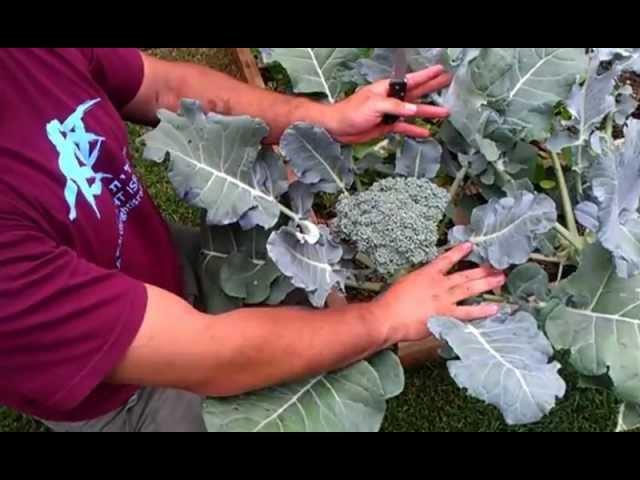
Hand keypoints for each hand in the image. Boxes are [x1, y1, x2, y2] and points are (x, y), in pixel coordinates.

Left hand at [324, 65, 452, 143]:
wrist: (338, 127)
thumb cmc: (352, 111)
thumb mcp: (374, 104)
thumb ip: (395, 106)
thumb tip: (413, 109)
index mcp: (388, 89)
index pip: (411, 80)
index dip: (426, 75)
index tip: (440, 70)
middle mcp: (392, 99)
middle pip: (417, 92)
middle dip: (432, 88)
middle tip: (448, 83)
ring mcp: (391, 113)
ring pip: (414, 111)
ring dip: (429, 112)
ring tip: (445, 112)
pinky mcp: (387, 126)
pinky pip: (404, 127)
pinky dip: (414, 129)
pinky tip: (426, 132)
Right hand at [370, 242, 505, 343]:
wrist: (388, 317)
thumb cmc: (390, 302)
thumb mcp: (403, 284)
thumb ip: (417, 283)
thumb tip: (422, 286)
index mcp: (426, 274)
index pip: (446, 259)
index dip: (459, 252)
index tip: (470, 245)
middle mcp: (439, 284)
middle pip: (465, 274)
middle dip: (482, 269)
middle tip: (497, 266)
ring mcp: (444, 300)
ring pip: (470, 289)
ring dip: (486, 283)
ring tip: (500, 278)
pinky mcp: (446, 315)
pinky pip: (468, 312)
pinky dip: (482, 310)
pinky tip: (494, 308)